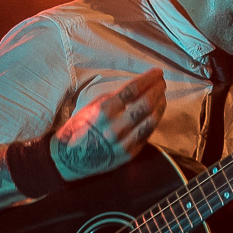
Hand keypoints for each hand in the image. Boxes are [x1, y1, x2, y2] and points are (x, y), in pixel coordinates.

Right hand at [51, 69, 166, 179]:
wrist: (70, 159)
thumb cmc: (78, 129)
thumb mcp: (91, 107)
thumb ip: (112, 98)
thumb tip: (134, 89)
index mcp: (103, 111)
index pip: (132, 90)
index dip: (148, 79)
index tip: (157, 73)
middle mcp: (115, 126)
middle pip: (145, 104)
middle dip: (157, 90)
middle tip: (162, 83)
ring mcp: (123, 142)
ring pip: (150, 121)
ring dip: (160, 106)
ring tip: (162, 97)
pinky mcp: (129, 154)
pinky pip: (147, 135)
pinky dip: (154, 122)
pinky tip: (156, 113)